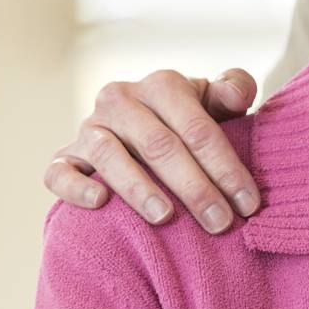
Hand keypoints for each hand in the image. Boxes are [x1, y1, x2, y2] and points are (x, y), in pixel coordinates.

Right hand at [44, 68, 261, 233]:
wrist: (138, 133)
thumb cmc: (187, 124)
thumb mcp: (212, 105)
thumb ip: (232, 92)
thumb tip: (237, 94)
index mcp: (161, 85)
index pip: (197, 127)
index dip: (226, 167)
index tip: (248, 204)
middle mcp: (120, 99)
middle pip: (159, 144)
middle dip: (194, 187)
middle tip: (220, 222)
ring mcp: (89, 127)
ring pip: (109, 154)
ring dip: (138, 187)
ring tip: (165, 217)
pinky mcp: (66, 156)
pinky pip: (60, 171)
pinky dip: (77, 187)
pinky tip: (100, 203)